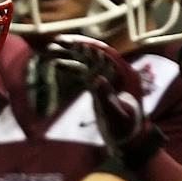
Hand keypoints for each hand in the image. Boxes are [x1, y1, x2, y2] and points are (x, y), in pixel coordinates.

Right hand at [39, 35, 159, 164]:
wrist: (128, 139)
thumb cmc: (125, 128)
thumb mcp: (116, 115)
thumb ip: (107, 97)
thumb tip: (96, 79)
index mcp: (126, 74)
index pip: (107, 54)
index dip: (90, 46)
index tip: (74, 42)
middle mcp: (117, 71)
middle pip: (95, 53)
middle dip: (77, 46)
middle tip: (58, 41)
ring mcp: (108, 78)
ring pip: (87, 61)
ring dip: (71, 55)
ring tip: (53, 49)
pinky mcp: (99, 85)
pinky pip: (84, 71)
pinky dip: (71, 67)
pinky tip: (57, 63)